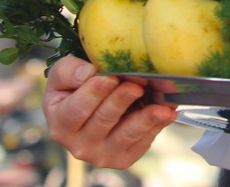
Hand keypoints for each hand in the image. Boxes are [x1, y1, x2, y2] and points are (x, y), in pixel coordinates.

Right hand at [43, 55, 176, 167]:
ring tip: (161, 107)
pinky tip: (168, 112)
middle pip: (103, 121)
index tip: (109, 78)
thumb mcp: (62, 76)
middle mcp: (80, 145)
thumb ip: (69, 71)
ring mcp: (103, 154)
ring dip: (146, 119)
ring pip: (126, 135)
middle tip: (137, 85)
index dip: (93, 93)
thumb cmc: (74, 89)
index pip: (76, 110)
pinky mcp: (124, 158)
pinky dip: (157, 126)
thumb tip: (87, 73)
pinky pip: (142, 143)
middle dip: (121, 101)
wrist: (90, 107)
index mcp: (61, 124)